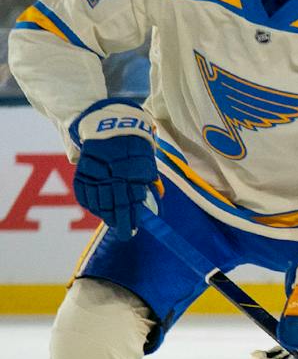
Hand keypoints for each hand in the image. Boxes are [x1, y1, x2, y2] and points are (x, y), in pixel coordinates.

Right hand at [69, 99, 160, 239]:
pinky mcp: (82, 171)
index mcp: (131, 174)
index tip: (134, 230)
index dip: (132, 218)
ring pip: (98, 202)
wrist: (110, 125)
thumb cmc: (134, 146)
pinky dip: (90, 204)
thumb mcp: (146, 160)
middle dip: (120, 221)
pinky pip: (83, 193)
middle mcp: (112, 175)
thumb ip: (148, 181)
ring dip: (106, 215)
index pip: (131, 202)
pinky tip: (98, 210)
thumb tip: (154, 202)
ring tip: (112, 222)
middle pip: (114, 205)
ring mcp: (95, 174)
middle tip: (125, 234)